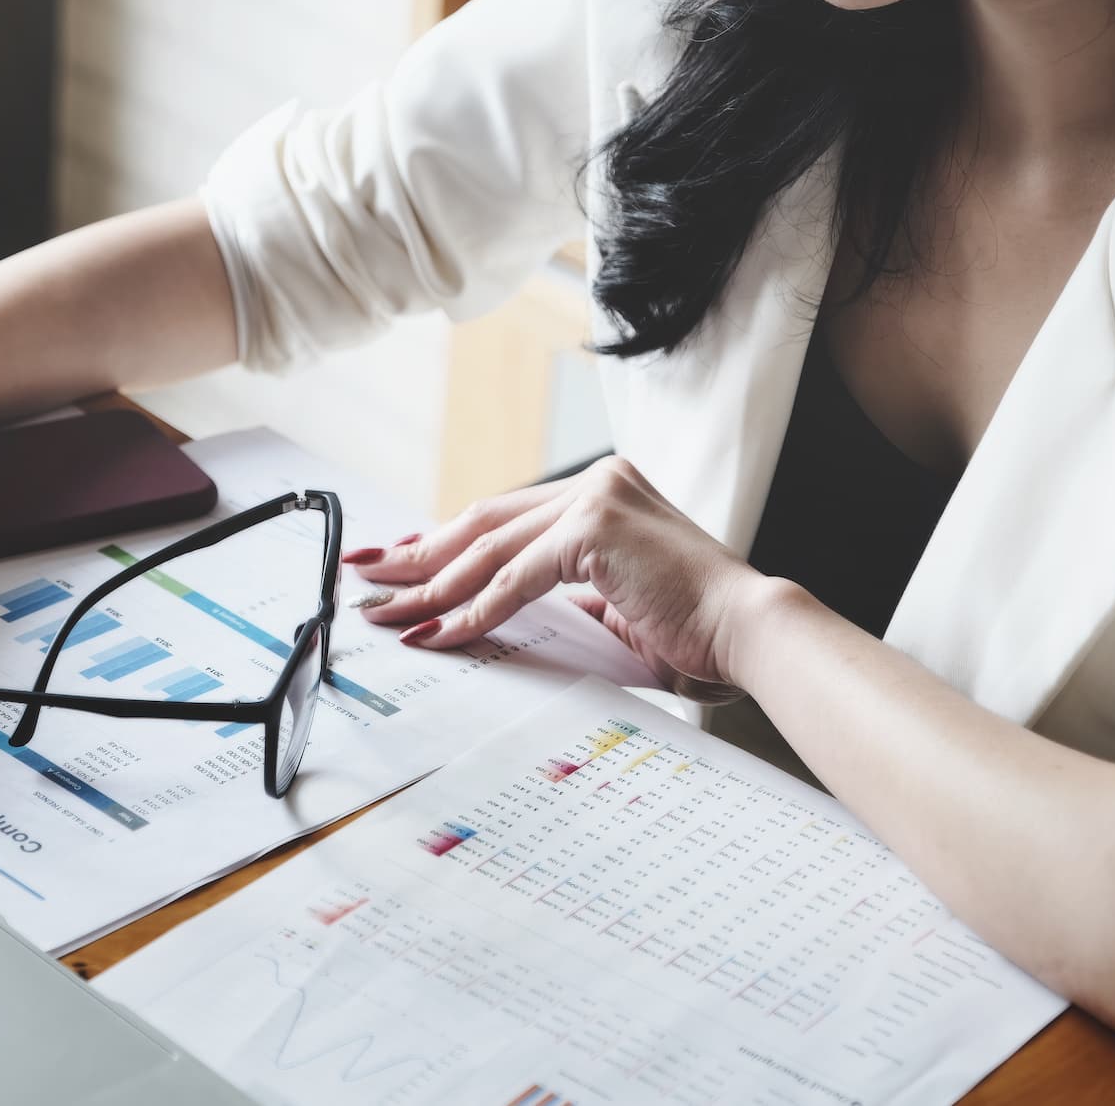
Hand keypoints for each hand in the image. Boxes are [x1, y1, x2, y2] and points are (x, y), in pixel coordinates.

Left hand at [345, 457, 767, 696]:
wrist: (747, 630)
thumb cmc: (692, 627)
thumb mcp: (612, 601)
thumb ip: (562, 592)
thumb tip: (500, 608)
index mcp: (600, 492)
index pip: (504, 517)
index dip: (445, 542)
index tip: (399, 561)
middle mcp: (594, 483)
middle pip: (482, 522)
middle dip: (417, 555)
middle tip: (367, 577)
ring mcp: (593, 499)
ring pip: (487, 549)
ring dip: (429, 585)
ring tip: (386, 610)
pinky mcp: (593, 528)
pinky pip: (512, 578)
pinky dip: (471, 610)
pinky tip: (438, 631)